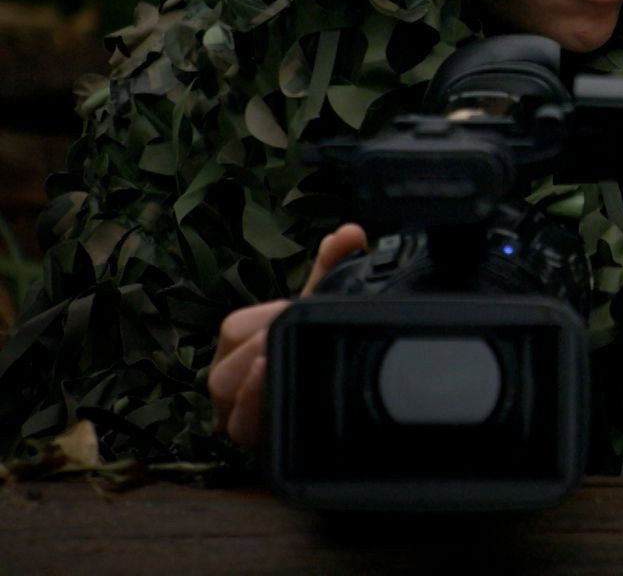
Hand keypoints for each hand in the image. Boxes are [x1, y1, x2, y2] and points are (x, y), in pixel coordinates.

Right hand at [208, 223, 367, 445]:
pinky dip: (252, 405)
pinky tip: (269, 387)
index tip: (295, 310)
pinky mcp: (246, 437)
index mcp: (238, 340)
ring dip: (254, 376)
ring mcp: (232, 409)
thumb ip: (332, 268)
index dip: (269, 318)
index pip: (237, 327)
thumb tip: (350, 232)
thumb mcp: (319, 307)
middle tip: (293, 335)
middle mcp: (227, 374)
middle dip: (262, 346)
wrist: (323, 399)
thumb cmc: (310, 346)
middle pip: (227, 360)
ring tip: (276, 359)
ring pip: (226, 392)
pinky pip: (237, 425)